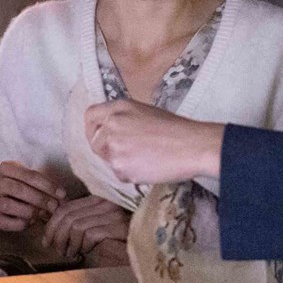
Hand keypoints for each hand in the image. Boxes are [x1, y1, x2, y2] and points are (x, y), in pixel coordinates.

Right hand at [0, 161, 65, 230]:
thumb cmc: (16, 191)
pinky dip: (20, 223)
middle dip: (40, 199)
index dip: (48, 185)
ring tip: (40, 215)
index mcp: (5, 167)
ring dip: (29, 211)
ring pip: (9, 205)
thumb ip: (42, 187)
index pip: (29, 175)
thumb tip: (63, 199)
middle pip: (19, 189)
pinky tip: (29, 222)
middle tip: (54, 207)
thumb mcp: (27, 182)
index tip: (62, 194)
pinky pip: (5, 221)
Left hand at [44, 194, 130, 261]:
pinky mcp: (119, 226)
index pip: (66, 207)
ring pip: (76, 225)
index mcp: (97, 199)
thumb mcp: (93, 230)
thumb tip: (51, 223)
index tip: (46, 241)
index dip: (52, 225)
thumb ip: (77, 222)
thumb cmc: (116, 243)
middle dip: (57, 236)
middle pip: (68, 216)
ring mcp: (113, 213)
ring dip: (69, 244)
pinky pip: (90, 234)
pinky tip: (85, 253)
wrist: (142, 252)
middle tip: (58, 251)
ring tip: (72, 254)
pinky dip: (83, 246)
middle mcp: (106, 202)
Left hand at [82, 100, 224, 185]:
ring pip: (107, 160)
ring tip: (145, 159)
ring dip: (121, 163)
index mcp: (118, 107)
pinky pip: (119, 174)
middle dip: (107, 150)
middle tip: (128, 154)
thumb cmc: (176, 129)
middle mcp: (111, 124)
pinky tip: (149, 167)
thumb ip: (123, 119)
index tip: (99, 137)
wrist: (191, 146)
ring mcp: (114, 146)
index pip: (90, 116)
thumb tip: (110, 131)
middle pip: (95, 142)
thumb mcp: (145, 112)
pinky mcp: (120, 166)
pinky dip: (131, 175)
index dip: (93, 129)